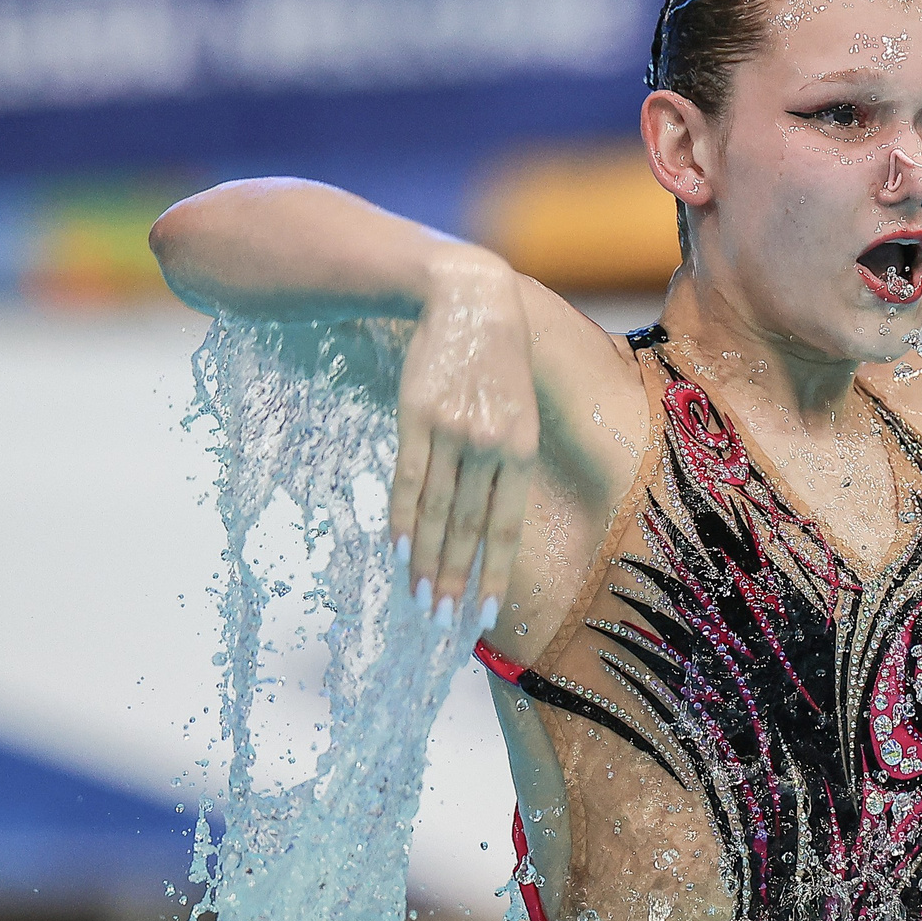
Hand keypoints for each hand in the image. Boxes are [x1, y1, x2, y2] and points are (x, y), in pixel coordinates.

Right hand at [387, 248, 537, 630]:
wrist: (467, 299)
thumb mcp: (519, 411)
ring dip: (427, 560)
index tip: (483, 614)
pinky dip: (403, 519)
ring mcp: (452, 431)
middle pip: (468, 528)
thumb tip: (489, 523)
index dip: (494, 574)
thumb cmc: (498, 362)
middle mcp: (490, 445)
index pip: (506, 528)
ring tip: (419, 599)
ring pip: (437, 510)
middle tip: (442, 621)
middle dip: (455, 579)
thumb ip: (508, 463)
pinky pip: (408, 478)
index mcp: (522, 449)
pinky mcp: (416, 415)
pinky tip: (399, 551)